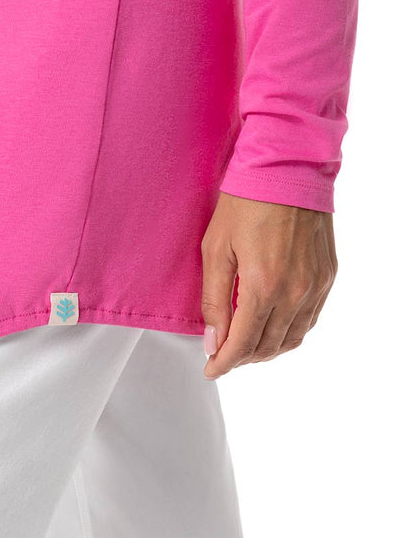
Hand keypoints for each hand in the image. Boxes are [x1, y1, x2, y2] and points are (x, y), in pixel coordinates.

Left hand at [200, 191, 336, 379]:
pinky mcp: (328, 275)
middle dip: (242, 358)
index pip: (242, 344)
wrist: (288, 167)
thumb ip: (214, 299)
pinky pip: (309, 319)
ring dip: (267, 349)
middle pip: (267, 346)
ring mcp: (316, 285)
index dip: (223, 362)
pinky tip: (273, 328)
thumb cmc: (246, 201)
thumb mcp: (216, 248)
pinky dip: (290, 332)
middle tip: (222, 356)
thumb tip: (213, 340)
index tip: (210, 369)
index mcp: (263, 286)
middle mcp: (295, 292)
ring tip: (245, 346)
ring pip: (292, 338)